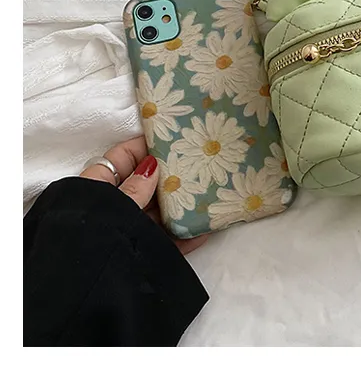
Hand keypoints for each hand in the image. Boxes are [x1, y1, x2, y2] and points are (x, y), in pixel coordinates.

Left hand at [80, 136, 208, 255]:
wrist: (81, 293)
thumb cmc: (91, 239)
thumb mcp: (114, 207)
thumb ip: (135, 189)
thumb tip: (153, 166)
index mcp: (96, 190)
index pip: (121, 158)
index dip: (145, 146)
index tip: (172, 138)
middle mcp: (110, 210)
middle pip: (143, 186)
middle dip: (169, 177)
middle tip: (198, 165)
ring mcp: (124, 234)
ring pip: (155, 214)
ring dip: (179, 206)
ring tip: (207, 195)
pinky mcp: (136, 258)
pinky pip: (162, 242)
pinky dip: (182, 237)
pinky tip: (202, 231)